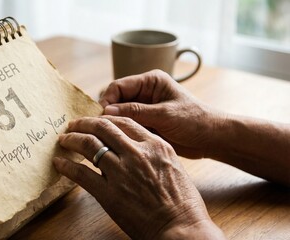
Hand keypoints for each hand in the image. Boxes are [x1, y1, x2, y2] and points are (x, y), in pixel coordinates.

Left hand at [53, 116, 223, 238]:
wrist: (181, 228)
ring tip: (64, 139)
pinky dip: (67, 166)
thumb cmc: (182, 202)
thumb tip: (132, 147)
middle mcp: (136, 153)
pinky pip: (81, 174)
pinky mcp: (109, 194)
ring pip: (89, 145)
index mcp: (154, 145)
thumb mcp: (173, 165)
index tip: (95, 120)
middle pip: (103, 127)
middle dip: (84, 123)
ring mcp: (121, 172)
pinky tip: (59, 163)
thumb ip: (152, 152)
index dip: (104, 118)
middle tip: (73, 125)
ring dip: (72, 139)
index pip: (124, 122)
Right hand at [99, 70, 223, 158]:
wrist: (212, 139)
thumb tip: (106, 112)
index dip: (107, 100)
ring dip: (115, 124)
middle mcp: (145, 92)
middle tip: (102, 129)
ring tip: (108, 137)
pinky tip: (118, 141)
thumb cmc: (194, 121)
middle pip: (116, 100)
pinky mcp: (146, 122)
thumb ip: (135, 112)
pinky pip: (128, 125)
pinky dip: (122, 132)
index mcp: (151, 81)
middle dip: (109, 114)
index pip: (118, 86)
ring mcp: (145, 108)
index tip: (102, 117)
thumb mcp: (164, 115)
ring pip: (120, 114)